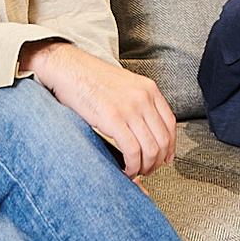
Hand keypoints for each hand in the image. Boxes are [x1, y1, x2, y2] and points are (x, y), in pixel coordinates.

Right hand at [21, 40, 177, 179]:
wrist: (68, 68)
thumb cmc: (91, 79)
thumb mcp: (124, 85)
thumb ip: (138, 103)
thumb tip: (145, 131)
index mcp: (149, 88)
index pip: (170, 124)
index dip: (170, 146)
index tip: (165, 159)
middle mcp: (144, 97)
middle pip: (163, 139)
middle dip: (157, 162)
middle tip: (147, 170)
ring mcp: (130, 108)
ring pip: (151, 148)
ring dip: (145, 167)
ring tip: (134, 172)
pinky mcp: (113, 118)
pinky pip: (132, 151)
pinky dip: (132, 167)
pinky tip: (124, 170)